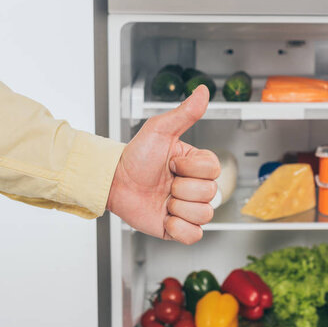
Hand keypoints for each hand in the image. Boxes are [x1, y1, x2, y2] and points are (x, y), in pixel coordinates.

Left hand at [106, 85, 219, 244]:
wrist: (114, 182)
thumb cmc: (136, 155)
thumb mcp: (159, 130)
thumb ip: (184, 113)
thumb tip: (203, 91)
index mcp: (197, 165)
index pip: (213, 171)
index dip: (190, 169)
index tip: (171, 163)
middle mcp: (196, 187)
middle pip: (210, 194)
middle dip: (181, 188)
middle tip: (164, 182)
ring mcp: (188, 209)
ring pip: (204, 216)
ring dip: (178, 208)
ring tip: (163, 199)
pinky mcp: (179, 229)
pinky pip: (194, 236)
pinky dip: (178, 229)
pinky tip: (165, 217)